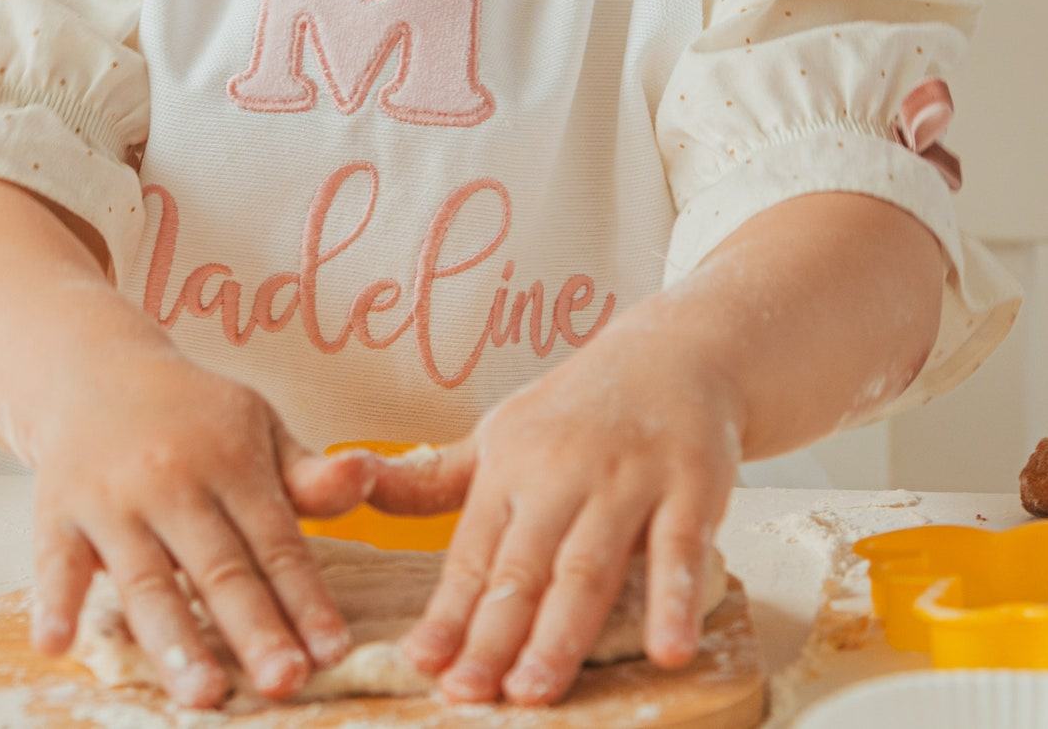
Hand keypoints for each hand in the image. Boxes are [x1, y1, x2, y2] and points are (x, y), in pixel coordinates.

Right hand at [25, 345, 377, 708]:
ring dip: (174, 639)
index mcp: (232, 460)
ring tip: (203, 693)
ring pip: (147, 579)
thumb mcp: (257, 427)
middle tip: (285, 681)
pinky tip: (58, 644)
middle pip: (219, 566)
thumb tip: (367, 476)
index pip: (276, 540)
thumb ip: (308, 474)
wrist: (94, 370)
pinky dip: (56, 602)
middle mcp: (174, 480)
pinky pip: (56, 563)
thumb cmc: (192, 414)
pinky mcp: (58, 513)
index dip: (306, 597)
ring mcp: (113, 499)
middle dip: (254, 627)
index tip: (333, 651)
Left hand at [367, 307, 742, 705]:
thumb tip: (356, 487)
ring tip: (536, 691)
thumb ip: (433, 481)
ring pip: (589, 565)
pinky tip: (670, 651)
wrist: (671, 353)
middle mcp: (562, 473)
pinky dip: (675, 600)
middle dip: (495, 634)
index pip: (474, 554)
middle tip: (470, 697)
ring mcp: (627, 480)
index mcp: (510, 468)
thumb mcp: (498, 437)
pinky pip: (681, 549)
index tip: (422, 665)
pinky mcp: (691, 486)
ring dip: (563, 632)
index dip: (450, 612)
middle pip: (525, 566)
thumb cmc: (575, 413)